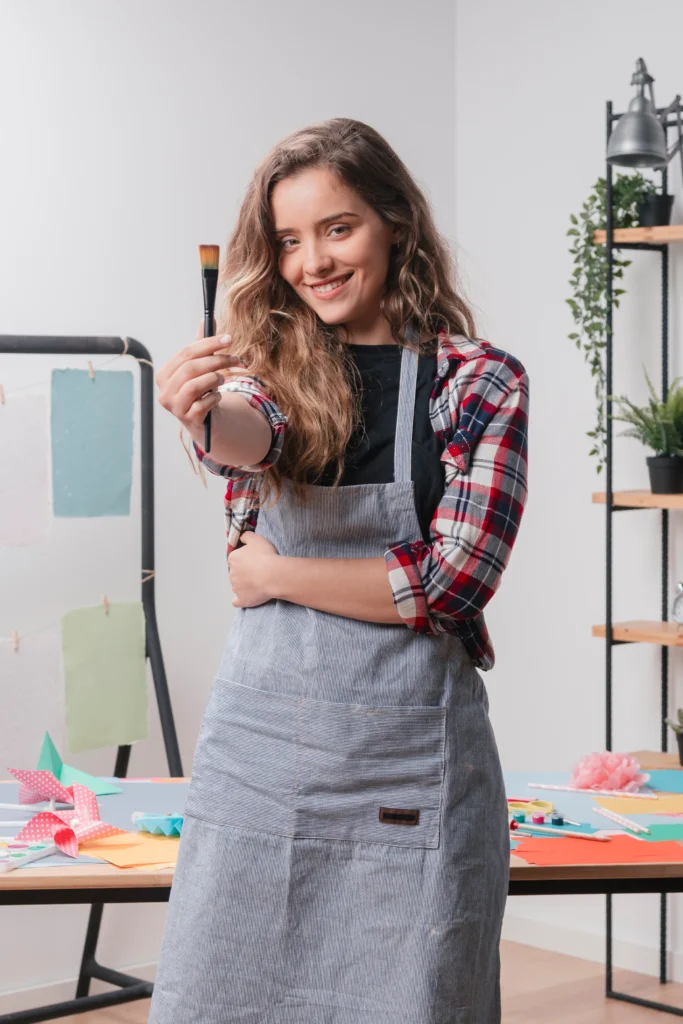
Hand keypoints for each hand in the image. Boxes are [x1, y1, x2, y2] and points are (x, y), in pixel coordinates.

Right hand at [155, 318, 244, 436]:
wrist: (203, 419)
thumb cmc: (200, 390)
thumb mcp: (201, 367)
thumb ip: (202, 345)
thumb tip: (208, 319)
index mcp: (164, 374)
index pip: (186, 353)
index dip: (208, 344)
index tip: (228, 339)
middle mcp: (165, 390)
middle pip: (191, 368)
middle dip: (216, 360)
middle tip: (235, 359)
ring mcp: (174, 406)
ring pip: (194, 385)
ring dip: (215, 378)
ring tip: (224, 379)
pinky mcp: (187, 419)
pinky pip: (203, 403)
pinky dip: (214, 397)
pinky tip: (218, 396)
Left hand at [228, 531, 279, 606]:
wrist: (274, 575)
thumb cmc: (266, 556)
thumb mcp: (256, 538)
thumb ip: (246, 535)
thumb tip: (241, 537)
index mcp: (233, 558)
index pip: (236, 558)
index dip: (245, 559)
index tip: (255, 560)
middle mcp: (231, 573)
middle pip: (236, 572)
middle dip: (244, 572)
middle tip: (259, 571)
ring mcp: (236, 588)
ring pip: (237, 586)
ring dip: (244, 585)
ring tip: (258, 583)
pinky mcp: (242, 599)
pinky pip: (237, 601)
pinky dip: (240, 600)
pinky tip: (245, 598)